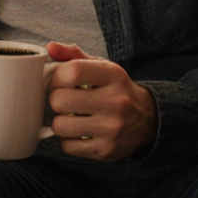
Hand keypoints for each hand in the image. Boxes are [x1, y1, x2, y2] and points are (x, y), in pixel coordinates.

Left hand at [46, 42, 156, 160]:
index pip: (72, 71)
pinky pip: (67, 146)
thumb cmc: (114, 90)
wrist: (147, 121)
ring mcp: (112, 129)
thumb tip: (50, 47)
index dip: (55, 76)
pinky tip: (79, 132)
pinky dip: (67, 140)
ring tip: (71, 116)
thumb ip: (74, 56)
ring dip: (60, 121)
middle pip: (60, 100)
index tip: (58, 81)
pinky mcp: (106, 150)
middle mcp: (116, 102)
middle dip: (56, 100)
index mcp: (114, 76)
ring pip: (60, 126)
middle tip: (64, 100)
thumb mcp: (101, 68)